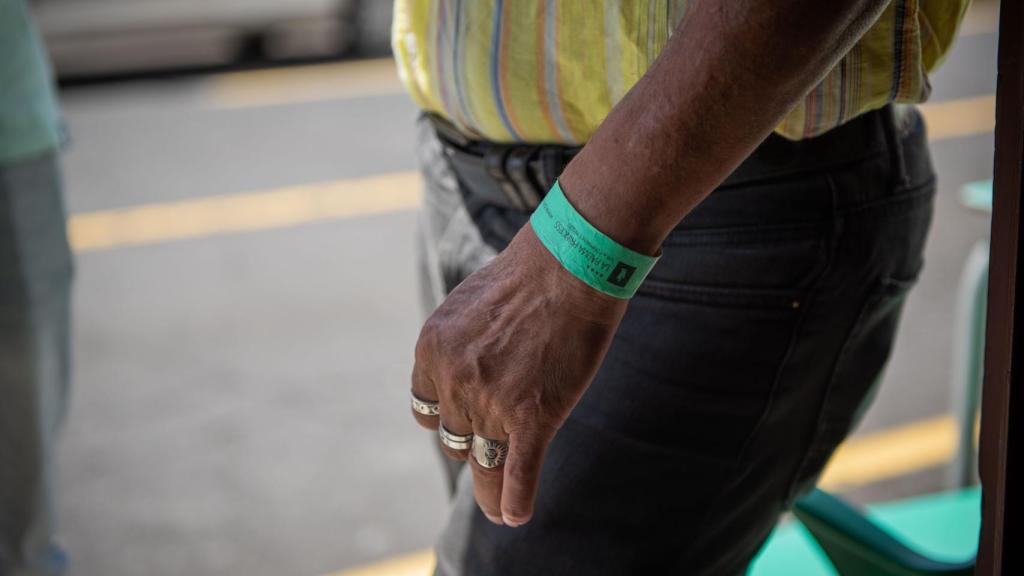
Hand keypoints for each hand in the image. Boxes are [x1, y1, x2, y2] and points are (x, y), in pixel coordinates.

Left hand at [411, 224, 625, 525]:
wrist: (570, 264)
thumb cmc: (529, 276)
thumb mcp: (470, 305)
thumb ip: (458, 344)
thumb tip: (463, 367)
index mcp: (432, 349)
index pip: (426, 407)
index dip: (447, 418)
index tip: (464, 424)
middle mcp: (454, 379)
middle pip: (457, 434)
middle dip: (474, 440)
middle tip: (494, 448)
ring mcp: (491, 401)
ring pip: (482, 461)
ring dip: (488, 486)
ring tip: (495, 507)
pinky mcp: (531, 416)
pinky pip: (516, 473)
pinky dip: (514, 500)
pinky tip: (514, 516)